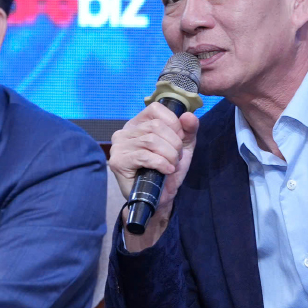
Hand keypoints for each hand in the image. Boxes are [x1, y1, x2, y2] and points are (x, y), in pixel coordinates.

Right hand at [109, 103, 200, 250]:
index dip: (173, 123)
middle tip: (176, 158)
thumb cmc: (168, 170)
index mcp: (139, 123)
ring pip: (151, 140)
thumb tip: (189, 116)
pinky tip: (166, 171)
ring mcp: (119, 146)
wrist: (160, 198)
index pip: (155, 109)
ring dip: (169, 155)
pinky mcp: (118, 162)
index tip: (179, 141)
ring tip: (171, 166)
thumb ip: (188, 130)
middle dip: (173, 143)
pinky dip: (161, 163)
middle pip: (155, 126)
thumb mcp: (183, 147)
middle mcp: (125, 131)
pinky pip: (144, 156)